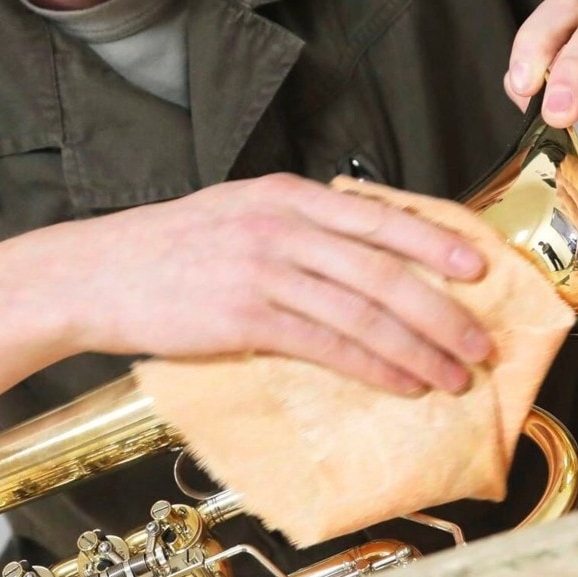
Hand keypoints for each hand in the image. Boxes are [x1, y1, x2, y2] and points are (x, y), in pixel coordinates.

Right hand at [40, 175, 493, 395]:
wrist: (97, 273)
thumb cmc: (169, 248)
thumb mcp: (239, 210)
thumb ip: (298, 220)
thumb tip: (365, 244)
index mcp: (286, 194)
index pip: (380, 216)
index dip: (437, 241)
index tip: (480, 265)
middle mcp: (282, 226)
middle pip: (385, 268)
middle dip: (443, 309)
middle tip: (481, 340)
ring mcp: (265, 271)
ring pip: (365, 311)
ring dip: (419, 347)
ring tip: (454, 373)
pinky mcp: (245, 317)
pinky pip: (328, 345)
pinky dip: (374, 366)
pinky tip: (401, 382)